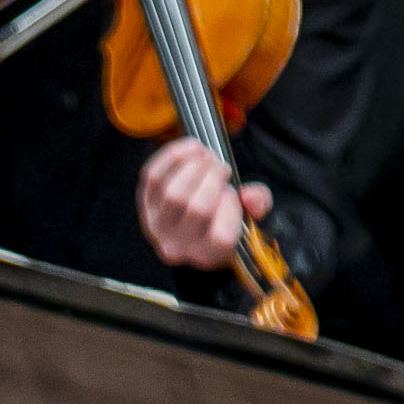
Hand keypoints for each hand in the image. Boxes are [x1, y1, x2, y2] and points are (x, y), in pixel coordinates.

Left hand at [136, 139, 269, 268]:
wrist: (188, 226)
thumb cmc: (223, 220)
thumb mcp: (250, 217)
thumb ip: (259, 206)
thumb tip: (250, 196)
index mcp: (208, 255)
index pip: (221, 237)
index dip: (230, 207)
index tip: (233, 193)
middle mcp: (179, 246)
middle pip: (197, 209)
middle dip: (214, 178)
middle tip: (221, 166)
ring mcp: (156, 226)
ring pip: (172, 192)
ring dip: (193, 166)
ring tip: (207, 156)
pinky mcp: (144, 204)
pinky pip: (153, 175)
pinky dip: (173, 156)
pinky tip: (192, 148)